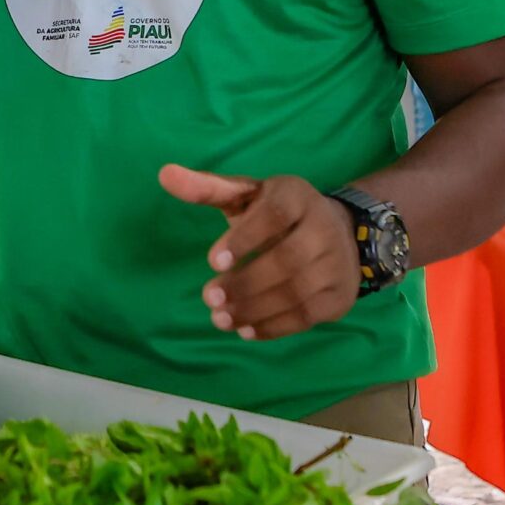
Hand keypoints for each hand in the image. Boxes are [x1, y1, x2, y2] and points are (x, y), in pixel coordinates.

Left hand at [159, 165, 361, 341]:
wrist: (340, 233)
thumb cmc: (277, 213)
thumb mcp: (246, 194)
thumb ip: (207, 188)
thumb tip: (164, 175)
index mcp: (296, 195)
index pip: (275, 214)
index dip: (244, 238)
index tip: (212, 261)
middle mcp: (324, 227)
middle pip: (288, 259)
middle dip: (245, 283)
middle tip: (209, 298)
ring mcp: (336, 263)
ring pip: (297, 292)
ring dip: (254, 309)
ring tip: (220, 318)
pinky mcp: (340, 296)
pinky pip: (307, 316)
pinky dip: (273, 327)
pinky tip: (245, 330)